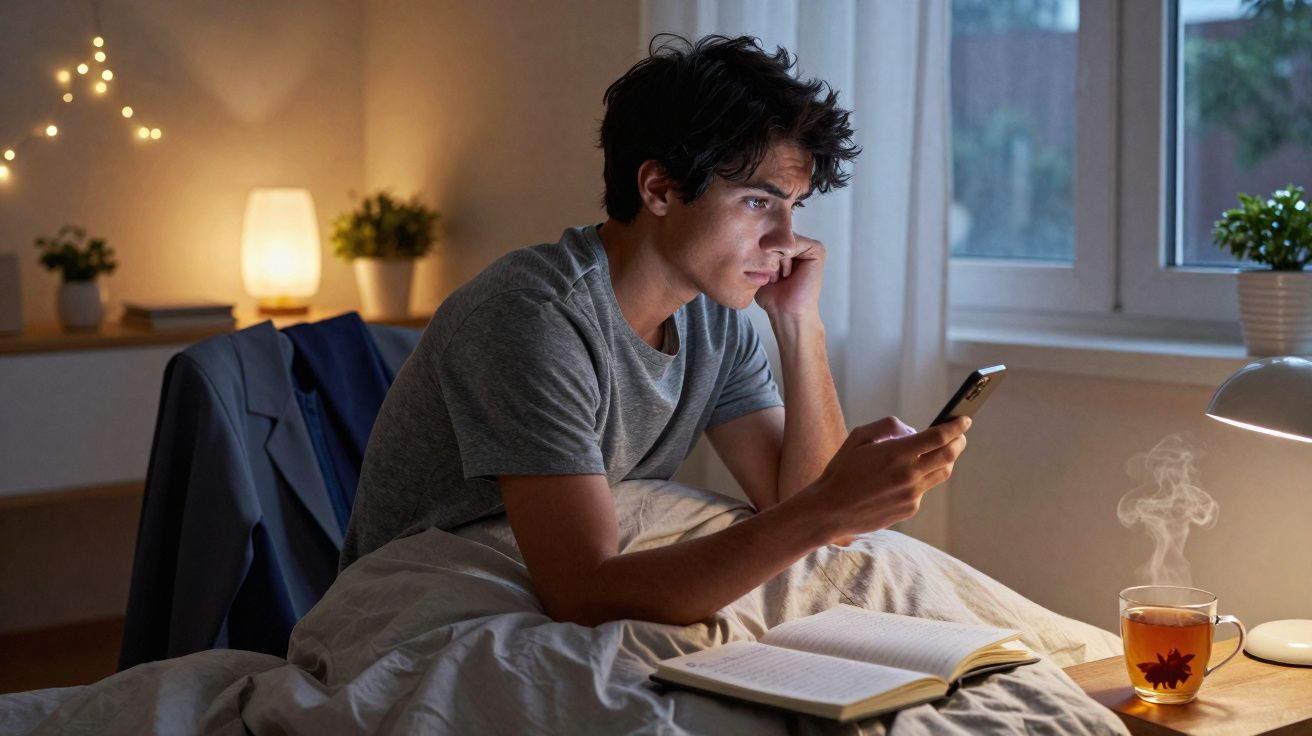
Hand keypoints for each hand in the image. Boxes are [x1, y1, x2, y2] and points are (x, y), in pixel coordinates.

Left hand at [754, 233, 824, 318]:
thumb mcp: (759, 269)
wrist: (787, 313)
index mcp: (786, 248)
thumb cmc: (773, 297)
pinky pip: (794, 243)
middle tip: (771, 277)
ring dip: (775, 258)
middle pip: (776, 234)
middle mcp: (798, 245)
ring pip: (783, 239)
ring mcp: (809, 246)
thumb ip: (757, 251)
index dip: (759, 250)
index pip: (768, 234)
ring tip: (778, 277)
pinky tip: (787, 275)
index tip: (762, 272)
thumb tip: (751, 232)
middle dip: (767, 254)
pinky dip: (786, 259)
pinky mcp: (817, 250)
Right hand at [805, 416, 969, 543]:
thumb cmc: (842, 469)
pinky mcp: (909, 509)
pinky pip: (923, 490)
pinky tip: (907, 476)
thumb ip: (888, 426)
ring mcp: (911, 494)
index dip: (956, 426)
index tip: (964, 419)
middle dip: (959, 442)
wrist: (830, 510)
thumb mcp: (859, 437)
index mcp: (896, 453)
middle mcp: (908, 474)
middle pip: (949, 455)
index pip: (939, 436)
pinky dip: (921, 478)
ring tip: (940, 452)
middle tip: (960, 435)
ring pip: (941, 474)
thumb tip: (912, 431)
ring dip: (946, 460)